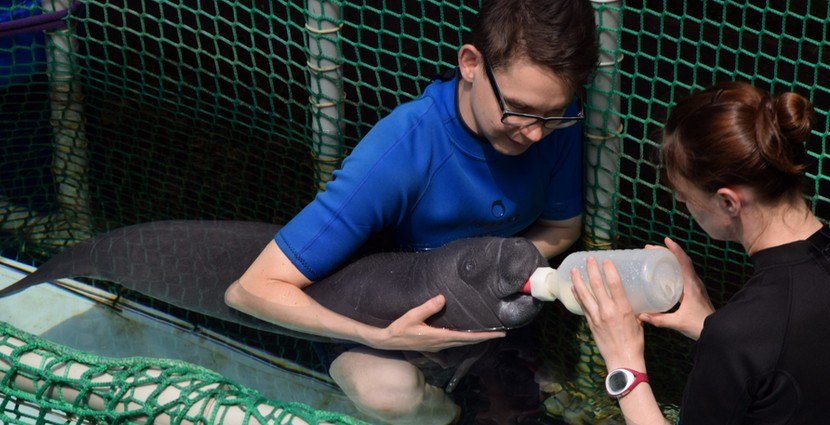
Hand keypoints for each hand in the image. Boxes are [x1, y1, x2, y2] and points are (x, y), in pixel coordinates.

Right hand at [377, 295, 504, 351]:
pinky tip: (467, 337)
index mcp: (439, 337)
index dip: (484, 335)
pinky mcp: (434, 345)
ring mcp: (438, 346)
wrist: (388, 341)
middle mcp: (442, 344)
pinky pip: (454, 342)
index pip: (467, 337)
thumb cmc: (399, 328)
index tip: (500, 334)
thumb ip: (427, 307)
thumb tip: (442, 298)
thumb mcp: (411, 316)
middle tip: (502, 333)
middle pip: (469, 342)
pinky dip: (464, 340)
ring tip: (488, 333)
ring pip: (462, 343)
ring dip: (476, 339)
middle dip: (485, 337)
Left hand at [571, 256, 645, 370]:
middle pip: (597, 286)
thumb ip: (635, 311)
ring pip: (585, 295)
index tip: (606, 260)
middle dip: (591, 270)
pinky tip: (574, 288)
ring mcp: (597, 317)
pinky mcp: (591, 324)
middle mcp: (607, 311)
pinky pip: (582, 306)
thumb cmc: (635, 343)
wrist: (623, 361)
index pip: (614, 284)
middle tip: (589, 259)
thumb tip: (634, 302)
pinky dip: (578, 296)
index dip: (609, 270)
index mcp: (623, 309)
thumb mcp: (638, 323)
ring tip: (574, 270)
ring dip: (578, 281)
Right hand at [638, 237, 714, 339]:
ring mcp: (695, 286)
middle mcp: (694, 283)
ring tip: (655, 256)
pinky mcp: (694, 291)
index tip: (666, 240)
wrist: (716, 330)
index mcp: (691, 286)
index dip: (675, 249)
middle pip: (682, 261)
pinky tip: (664, 273)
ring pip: (683, 266)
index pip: (684, 262)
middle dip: (667, 252)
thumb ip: (659, 319)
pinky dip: (674, 268)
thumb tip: (641, 315)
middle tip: (650, 249)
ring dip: (671, 258)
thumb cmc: (700, 325)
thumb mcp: (678, 323)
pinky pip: (684, 274)